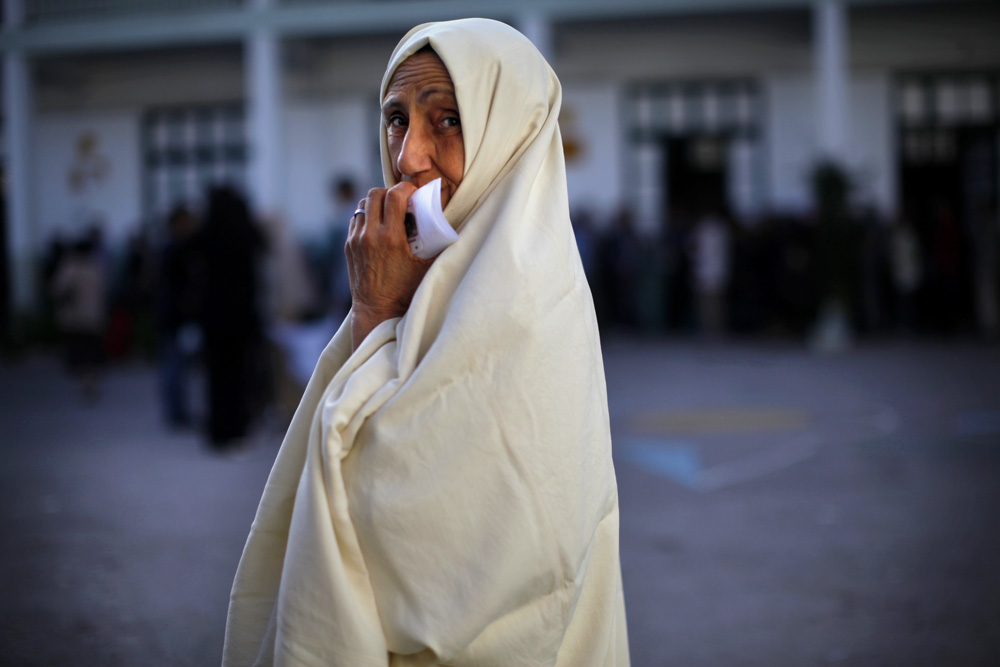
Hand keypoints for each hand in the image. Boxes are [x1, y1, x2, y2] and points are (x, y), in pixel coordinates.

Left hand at [345, 182, 433, 349]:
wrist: (377, 310)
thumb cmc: (405, 291)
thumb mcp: (426, 267)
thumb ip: (438, 246)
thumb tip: (452, 228)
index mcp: (391, 238)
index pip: (395, 195)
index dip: (406, 188)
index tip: (413, 192)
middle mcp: (370, 236)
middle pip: (375, 194)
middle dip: (390, 192)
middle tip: (401, 200)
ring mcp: (356, 240)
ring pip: (362, 204)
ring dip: (376, 203)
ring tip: (388, 211)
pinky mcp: (349, 246)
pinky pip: (356, 219)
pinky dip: (367, 216)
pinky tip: (377, 225)